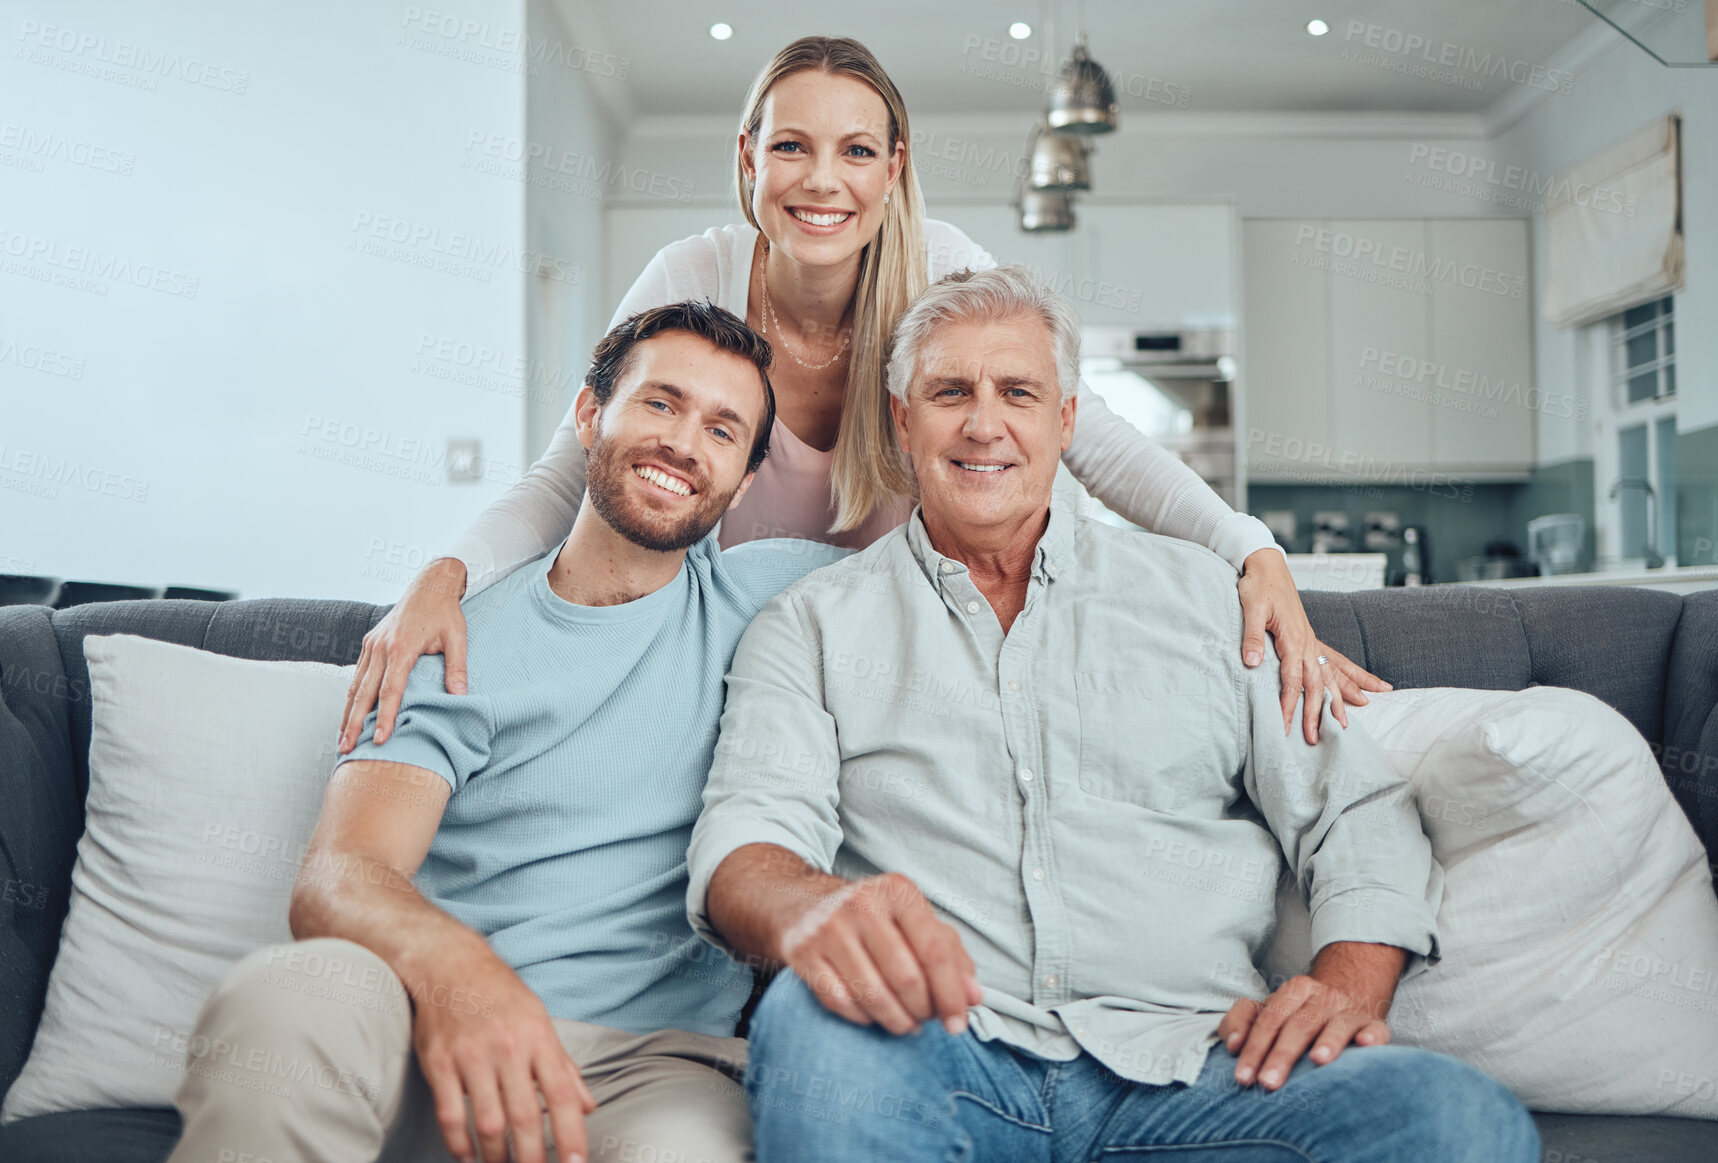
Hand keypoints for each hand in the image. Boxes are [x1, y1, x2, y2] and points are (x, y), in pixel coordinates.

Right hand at [339, 558, 469, 752]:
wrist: (429, 586)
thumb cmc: (444, 613)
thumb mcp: (457, 637)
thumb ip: (457, 668)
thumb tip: (459, 696)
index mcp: (401, 647)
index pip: (390, 690)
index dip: (385, 717)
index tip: (380, 739)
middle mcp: (381, 648)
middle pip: (363, 692)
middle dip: (354, 723)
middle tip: (347, 748)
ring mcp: (371, 645)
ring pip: (355, 685)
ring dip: (347, 713)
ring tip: (342, 739)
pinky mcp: (369, 644)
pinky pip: (357, 675)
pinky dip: (351, 696)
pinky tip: (348, 714)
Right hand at [409, 943, 595, 1162]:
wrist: (450, 965)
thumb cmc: (501, 996)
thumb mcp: (540, 1021)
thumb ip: (563, 1067)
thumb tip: (587, 1106)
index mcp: (538, 1038)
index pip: (561, 1095)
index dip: (571, 1133)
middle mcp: (508, 1048)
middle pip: (525, 1117)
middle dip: (533, 1158)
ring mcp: (472, 1056)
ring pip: (488, 1122)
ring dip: (497, 1156)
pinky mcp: (440, 1063)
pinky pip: (450, 1114)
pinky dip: (459, 1143)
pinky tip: (467, 1157)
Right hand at [778, 872, 983, 1036]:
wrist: (804, 904)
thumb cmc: (874, 917)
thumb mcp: (915, 920)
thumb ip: (951, 955)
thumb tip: (974, 997)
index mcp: (898, 891)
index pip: (934, 950)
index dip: (951, 994)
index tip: (958, 1023)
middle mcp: (862, 904)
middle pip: (906, 978)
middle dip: (923, 1010)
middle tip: (926, 1019)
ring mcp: (829, 928)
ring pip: (873, 995)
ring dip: (896, 1021)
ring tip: (906, 1023)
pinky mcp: (804, 952)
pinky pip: (841, 1002)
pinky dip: (863, 1018)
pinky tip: (873, 1015)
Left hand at [1217, 942, 1402, 1090]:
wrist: (1351, 990)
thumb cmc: (1301, 1012)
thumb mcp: (1269, 1009)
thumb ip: (1241, 1021)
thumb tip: (1234, 1045)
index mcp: (1294, 991)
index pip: (1269, 1019)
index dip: (1254, 1047)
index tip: (1244, 1076)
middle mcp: (1322, 997)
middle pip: (1299, 1025)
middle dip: (1282, 1054)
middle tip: (1268, 1082)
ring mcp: (1350, 1010)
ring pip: (1337, 1024)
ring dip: (1327, 1041)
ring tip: (1317, 1060)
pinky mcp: (1374, 1025)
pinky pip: (1375, 1029)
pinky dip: (1370, 1037)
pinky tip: (1365, 1045)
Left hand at [1236, 550, 1390, 743]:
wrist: (1268, 564)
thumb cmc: (1258, 584)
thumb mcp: (1251, 609)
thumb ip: (1252, 637)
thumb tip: (1252, 664)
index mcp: (1294, 638)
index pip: (1292, 680)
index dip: (1288, 704)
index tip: (1285, 725)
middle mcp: (1308, 642)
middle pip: (1315, 684)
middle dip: (1316, 713)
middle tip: (1314, 738)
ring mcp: (1312, 641)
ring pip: (1331, 676)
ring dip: (1341, 700)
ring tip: (1349, 724)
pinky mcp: (1310, 639)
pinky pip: (1335, 663)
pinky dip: (1350, 678)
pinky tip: (1362, 691)